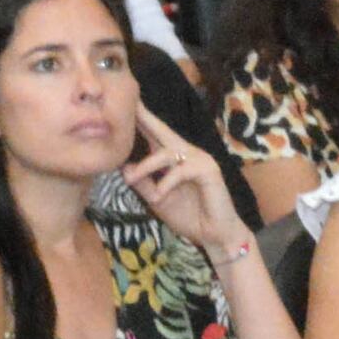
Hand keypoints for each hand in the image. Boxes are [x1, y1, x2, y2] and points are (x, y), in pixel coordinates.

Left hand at [123, 113, 242, 250]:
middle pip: (163, 131)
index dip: (140, 121)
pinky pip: (181, 171)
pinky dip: (166, 183)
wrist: (215, 236)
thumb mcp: (158, 200)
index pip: (154, 136)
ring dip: (146, 166)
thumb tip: (123, 168)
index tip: (124, 104)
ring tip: (132, 179)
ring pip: (167, 153)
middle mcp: (187, 154)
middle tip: (129, 101)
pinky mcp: (208, 171)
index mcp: (174, 159)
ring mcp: (200, 160)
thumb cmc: (189, 217)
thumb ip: (143, 184)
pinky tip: (158, 197)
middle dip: (145, 117)